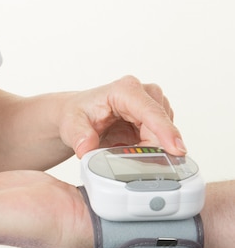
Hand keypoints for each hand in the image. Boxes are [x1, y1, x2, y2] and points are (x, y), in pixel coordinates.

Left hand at [58, 75, 185, 157]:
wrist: (76, 115)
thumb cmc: (75, 115)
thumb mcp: (70, 125)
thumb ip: (79, 136)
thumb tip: (86, 148)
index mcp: (125, 90)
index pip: (151, 111)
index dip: (166, 131)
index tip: (177, 149)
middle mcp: (143, 93)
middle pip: (161, 128)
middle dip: (150, 148)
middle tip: (126, 157)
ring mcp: (152, 105)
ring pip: (163, 136)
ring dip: (147, 148)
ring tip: (120, 147)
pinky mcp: (155, 118)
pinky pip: (161, 140)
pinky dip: (148, 149)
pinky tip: (128, 147)